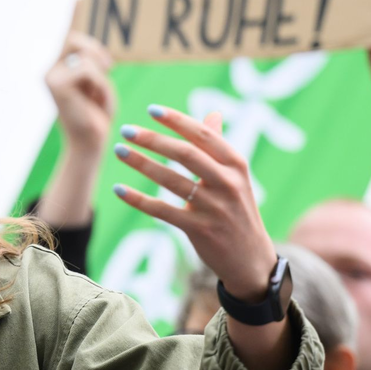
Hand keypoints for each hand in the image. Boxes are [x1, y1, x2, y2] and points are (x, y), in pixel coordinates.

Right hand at [45, 16, 115, 155]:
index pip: (68, 35)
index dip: (74, 15)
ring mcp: (50, 76)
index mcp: (61, 68)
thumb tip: (99, 55)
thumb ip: (94, 66)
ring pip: (84, 56)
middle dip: (96, 51)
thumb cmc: (96, 117)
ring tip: (97, 95)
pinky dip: (98, 84)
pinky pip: (87, 70)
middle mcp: (51, 69)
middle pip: (76, 39)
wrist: (89, 144)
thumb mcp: (98, 85)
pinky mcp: (55, 83)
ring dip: (100, 75)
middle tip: (109, 66)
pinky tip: (94, 99)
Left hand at [113, 106, 274, 301]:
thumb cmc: (238, 211)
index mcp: (237, 164)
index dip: (177, 120)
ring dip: (141, 163)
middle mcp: (228, 183)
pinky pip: (163, 211)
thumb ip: (219, 147)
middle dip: (153, 139)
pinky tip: (119, 189)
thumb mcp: (236, 178)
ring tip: (120, 151)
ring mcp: (214, 208)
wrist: (251, 259)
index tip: (151, 110)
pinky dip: (138, 199)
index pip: (203, 135)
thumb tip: (213, 114)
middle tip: (126, 130)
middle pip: (185, 154)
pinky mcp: (200, 230)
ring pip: (171, 180)